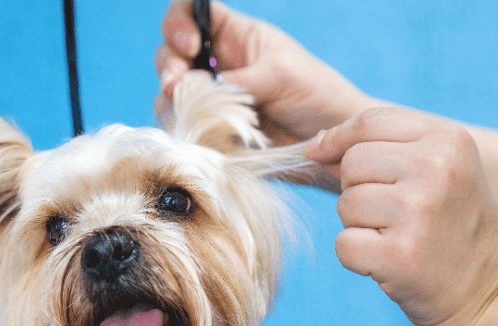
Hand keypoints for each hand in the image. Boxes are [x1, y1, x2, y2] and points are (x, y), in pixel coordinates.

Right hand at [156, 1, 370, 144]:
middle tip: (176, 87)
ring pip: (171, 91)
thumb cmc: (315, 93)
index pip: (193, 12)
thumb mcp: (280, 74)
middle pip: (172, 53)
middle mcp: (218, 62)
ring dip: (170, 101)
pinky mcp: (212, 127)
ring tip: (187, 113)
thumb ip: (236, 79)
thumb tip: (191, 88)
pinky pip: (183, 124)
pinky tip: (197, 133)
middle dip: (168, 67)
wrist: (329, 140)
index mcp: (235, 34)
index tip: (190, 45)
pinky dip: (182, 127)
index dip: (180, 22)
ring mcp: (212, 96)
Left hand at [305, 107, 497, 325]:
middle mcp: (435, 168)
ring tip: (400, 240)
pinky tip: (392, 265)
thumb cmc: (458, 232)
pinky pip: (344, 244)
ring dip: (360, 227)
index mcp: (448, 139)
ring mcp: (418, 211)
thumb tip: (315, 148)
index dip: (337, 139)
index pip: (369, 122)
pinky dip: (358, 260)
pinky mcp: (399, 254)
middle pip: (352, 163)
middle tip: (395, 217)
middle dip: (358, 190)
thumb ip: (386, 150)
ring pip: (345, 204)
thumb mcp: (443, 172)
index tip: (321, 155)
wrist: (496, 295)